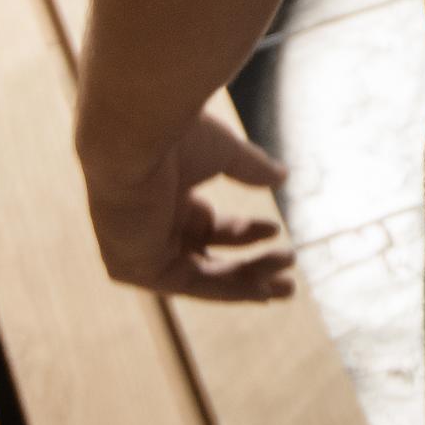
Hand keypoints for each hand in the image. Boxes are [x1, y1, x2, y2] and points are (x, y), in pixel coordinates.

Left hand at [88, 110, 295, 301]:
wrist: (136, 136)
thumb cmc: (174, 135)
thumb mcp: (223, 153)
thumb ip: (250, 168)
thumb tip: (282, 176)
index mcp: (166, 197)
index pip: (208, 228)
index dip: (245, 233)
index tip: (277, 229)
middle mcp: (151, 227)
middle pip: (206, 259)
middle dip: (250, 270)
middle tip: (289, 273)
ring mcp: (140, 250)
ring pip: (202, 276)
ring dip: (246, 282)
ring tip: (288, 286)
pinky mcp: (135, 267)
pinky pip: (188, 285)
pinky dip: (227, 289)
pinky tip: (260, 288)